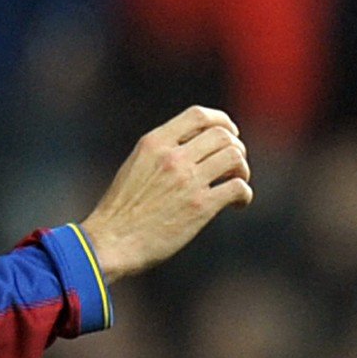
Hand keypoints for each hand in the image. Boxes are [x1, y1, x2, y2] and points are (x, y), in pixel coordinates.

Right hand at [79, 106, 251, 278]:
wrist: (112, 242)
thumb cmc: (122, 210)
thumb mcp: (136, 166)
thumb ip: (162, 152)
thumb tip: (194, 147)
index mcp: (154, 142)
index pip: (198, 115)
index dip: (221, 120)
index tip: (230, 132)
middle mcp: (173, 157)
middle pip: (222, 136)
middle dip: (236, 147)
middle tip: (235, 165)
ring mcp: (188, 181)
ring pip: (234, 157)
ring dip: (242, 169)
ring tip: (236, 182)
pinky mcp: (200, 207)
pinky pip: (237, 188)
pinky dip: (244, 194)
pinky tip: (238, 204)